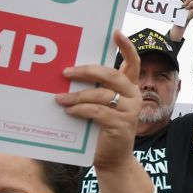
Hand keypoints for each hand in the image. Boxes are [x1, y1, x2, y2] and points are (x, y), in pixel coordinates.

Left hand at [55, 31, 142, 171]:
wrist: (113, 160)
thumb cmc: (101, 130)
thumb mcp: (100, 105)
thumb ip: (94, 90)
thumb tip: (67, 75)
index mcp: (128, 87)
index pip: (133, 62)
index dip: (126, 46)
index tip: (116, 33)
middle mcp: (133, 95)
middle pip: (111, 74)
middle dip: (87, 71)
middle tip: (66, 72)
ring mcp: (130, 110)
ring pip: (101, 94)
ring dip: (76, 95)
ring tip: (59, 98)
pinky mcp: (122, 124)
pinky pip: (97, 111)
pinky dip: (80, 110)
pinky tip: (69, 111)